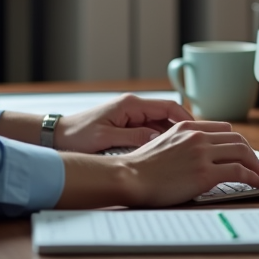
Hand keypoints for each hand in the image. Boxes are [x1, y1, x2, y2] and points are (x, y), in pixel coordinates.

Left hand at [53, 94, 191, 152]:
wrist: (57, 135)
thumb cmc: (78, 135)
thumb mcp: (106, 138)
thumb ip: (134, 137)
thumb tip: (159, 139)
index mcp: (131, 105)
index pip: (168, 106)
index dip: (187, 118)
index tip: (200, 132)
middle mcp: (133, 107)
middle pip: (168, 115)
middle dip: (184, 129)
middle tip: (200, 144)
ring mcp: (130, 115)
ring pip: (160, 124)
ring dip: (173, 135)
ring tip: (188, 151)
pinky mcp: (126, 125)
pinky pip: (150, 130)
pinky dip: (161, 140)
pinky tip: (168, 153)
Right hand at [118, 120, 258, 206]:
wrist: (131, 176)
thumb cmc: (142, 166)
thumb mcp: (162, 142)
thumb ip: (182, 142)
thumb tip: (197, 153)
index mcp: (187, 126)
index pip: (223, 129)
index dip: (238, 142)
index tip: (244, 153)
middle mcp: (197, 136)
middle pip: (237, 139)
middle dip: (252, 153)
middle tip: (258, 166)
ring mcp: (202, 154)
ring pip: (242, 152)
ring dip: (256, 165)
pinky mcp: (205, 173)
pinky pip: (239, 172)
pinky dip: (252, 177)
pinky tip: (255, 184)